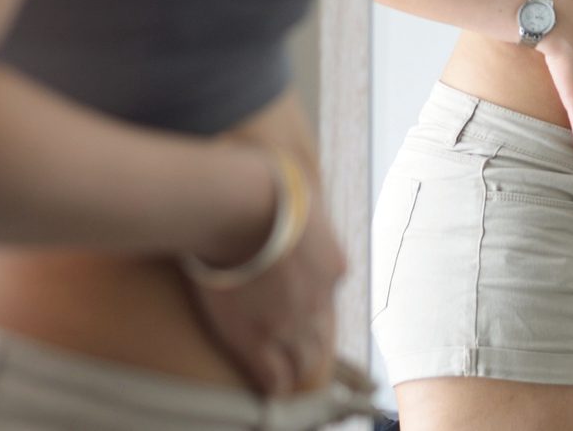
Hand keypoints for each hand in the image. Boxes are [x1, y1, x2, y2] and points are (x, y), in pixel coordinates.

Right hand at [186, 149, 345, 395]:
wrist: (241, 204)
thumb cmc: (264, 185)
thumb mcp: (298, 190)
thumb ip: (300, 203)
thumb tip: (289, 182)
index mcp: (332, 266)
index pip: (327, 296)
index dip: (312, 306)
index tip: (301, 311)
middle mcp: (318, 300)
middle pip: (320, 335)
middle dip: (311, 347)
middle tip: (301, 358)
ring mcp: (288, 324)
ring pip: (301, 359)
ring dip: (295, 370)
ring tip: (289, 380)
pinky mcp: (256, 339)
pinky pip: (273, 376)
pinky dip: (274, 385)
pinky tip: (271, 390)